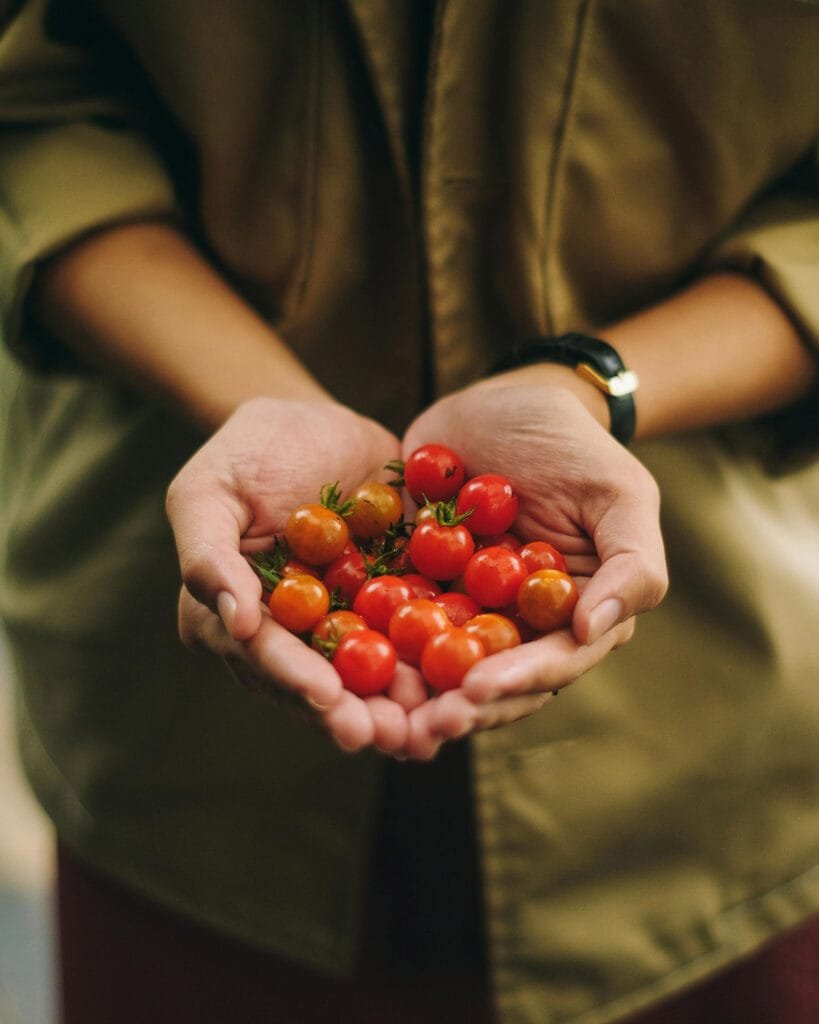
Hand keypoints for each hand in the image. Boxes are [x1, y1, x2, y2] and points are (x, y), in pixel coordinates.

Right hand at [166, 396, 410, 752]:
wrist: (316, 423)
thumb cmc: (248, 452)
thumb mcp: (207, 491)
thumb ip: (209, 555)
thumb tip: (234, 623)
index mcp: (235, 617)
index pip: (263, 655)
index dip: (294, 679)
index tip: (327, 697)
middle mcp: (289, 635)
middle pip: (319, 684)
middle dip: (353, 713)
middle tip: (387, 735)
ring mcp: (342, 624)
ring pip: (368, 675)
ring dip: (398, 705)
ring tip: (429, 726)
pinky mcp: (388, 606)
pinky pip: (412, 637)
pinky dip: (436, 661)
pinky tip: (465, 679)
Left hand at [399, 371, 667, 756]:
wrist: (503, 401)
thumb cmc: (573, 445)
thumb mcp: (620, 494)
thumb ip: (631, 565)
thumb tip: (592, 631)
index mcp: (573, 615)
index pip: (550, 663)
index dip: (515, 682)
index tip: (476, 691)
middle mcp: (518, 624)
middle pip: (489, 680)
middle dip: (455, 707)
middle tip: (418, 726)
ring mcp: (463, 607)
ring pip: (437, 665)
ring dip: (410, 695)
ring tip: (378, 716)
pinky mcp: (415, 584)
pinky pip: (391, 620)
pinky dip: (371, 643)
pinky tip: (343, 660)